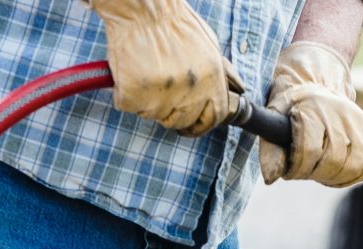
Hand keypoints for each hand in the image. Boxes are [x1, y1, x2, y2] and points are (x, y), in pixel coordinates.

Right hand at [91, 0, 242, 136]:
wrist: (143, 8)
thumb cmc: (174, 23)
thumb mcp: (210, 46)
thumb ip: (222, 73)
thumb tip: (237, 90)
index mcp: (211, 81)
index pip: (213, 118)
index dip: (201, 123)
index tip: (191, 123)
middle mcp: (190, 92)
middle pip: (182, 121)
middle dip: (172, 112)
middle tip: (161, 91)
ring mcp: (160, 96)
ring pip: (153, 114)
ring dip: (147, 100)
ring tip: (146, 72)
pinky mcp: (133, 94)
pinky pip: (128, 104)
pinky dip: (125, 93)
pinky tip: (130, 72)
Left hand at [259, 42, 362, 187]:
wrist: (317, 83)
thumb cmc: (292, 104)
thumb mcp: (273, 119)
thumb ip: (270, 149)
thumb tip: (272, 177)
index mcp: (314, 107)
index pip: (311, 151)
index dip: (299, 169)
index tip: (291, 171)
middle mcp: (341, 112)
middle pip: (334, 161)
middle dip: (316, 173)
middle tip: (305, 171)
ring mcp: (359, 122)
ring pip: (354, 166)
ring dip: (335, 177)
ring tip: (321, 172)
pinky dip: (354, 175)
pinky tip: (339, 170)